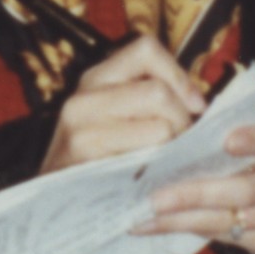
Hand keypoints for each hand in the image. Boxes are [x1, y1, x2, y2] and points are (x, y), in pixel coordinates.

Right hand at [39, 35, 207, 172]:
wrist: (56, 204)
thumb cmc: (96, 161)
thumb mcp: (113, 118)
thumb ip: (148, 100)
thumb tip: (198, 102)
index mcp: (96, 79)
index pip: (145, 49)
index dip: (178, 75)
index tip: (193, 105)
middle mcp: (84, 96)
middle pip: (158, 91)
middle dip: (182, 119)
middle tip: (181, 143)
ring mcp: (82, 128)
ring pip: (159, 125)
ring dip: (174, 146)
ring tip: (168, 160)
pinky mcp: (88, 161)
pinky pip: (147, 157)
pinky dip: (162, 167)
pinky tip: (156, 177)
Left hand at [142, 123, 254, 253]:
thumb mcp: (253, 145)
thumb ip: (224, 139)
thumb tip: (173, 131)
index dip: (254, 140)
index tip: (227, 141)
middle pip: (244, 191)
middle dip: (196, 195)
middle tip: (157, 198)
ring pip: (229, 220)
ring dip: (183, 219)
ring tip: (148, 216)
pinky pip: (225, 237)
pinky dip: (190, 229)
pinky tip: (160, 226)